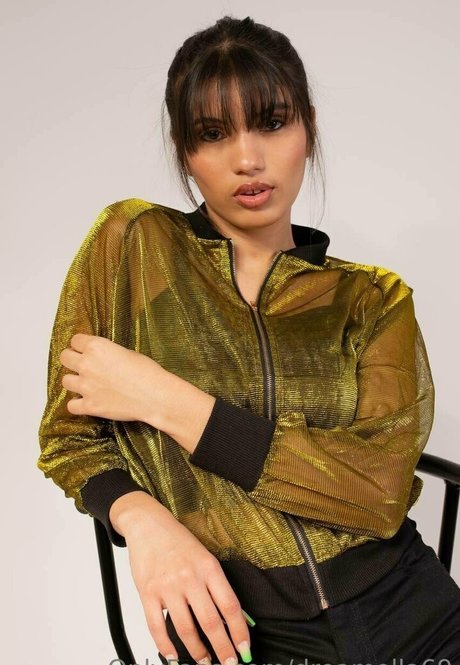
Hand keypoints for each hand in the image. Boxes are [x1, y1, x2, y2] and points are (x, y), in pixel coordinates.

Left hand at [59, 333, 167, 423]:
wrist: (154, 395)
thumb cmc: (147, 372)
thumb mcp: (127, 353)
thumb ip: (108, 353)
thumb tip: (102, 359)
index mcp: (96, 347)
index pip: (75, 340)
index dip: (81, 345)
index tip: (86, 350)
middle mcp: (86, 365)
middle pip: (64, 357)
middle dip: (73, 360)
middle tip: (84, 366)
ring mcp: (86, 386)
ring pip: (65, 381)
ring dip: (75, 382)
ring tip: (87, 385)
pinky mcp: (89, 406)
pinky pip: (71, 405)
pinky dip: (78, 404)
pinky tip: (87, 401)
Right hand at [122, 505, 251, 664]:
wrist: (148, 524)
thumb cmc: (178, 541)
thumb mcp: (204, 557)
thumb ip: (216, 585)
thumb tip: (234, 616)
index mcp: (209, 567)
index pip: (230, 606)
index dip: (239, 632)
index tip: (244, 649)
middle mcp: (190, 577)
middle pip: (210, 622)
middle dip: (222, 649)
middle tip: (228, 662)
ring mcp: (168, 587)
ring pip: (185, 629)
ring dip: (196, 651)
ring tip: (203, 662)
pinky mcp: (148, 593)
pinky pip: (157, 626)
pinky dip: (165, 645)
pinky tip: (173, 655)